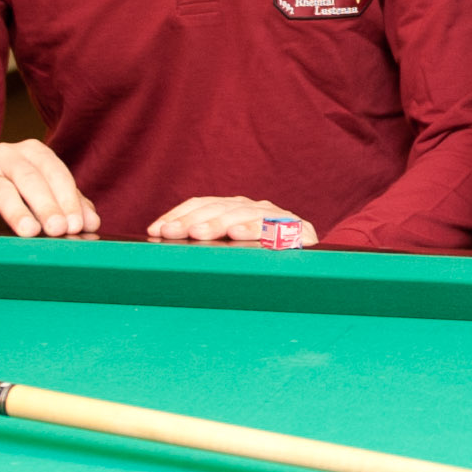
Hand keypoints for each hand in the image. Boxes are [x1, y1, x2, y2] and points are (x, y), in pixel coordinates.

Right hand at [0, 140, 96, 239]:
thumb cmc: (16, 197)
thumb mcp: (44, 198)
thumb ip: (69, 206)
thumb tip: (92, 223)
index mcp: (34, 153)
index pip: (56, 173)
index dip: (68, 199)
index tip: (77, 225)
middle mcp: (8, 155)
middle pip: (31, 179)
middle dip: (47, 205)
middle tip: (58, 230)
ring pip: (2, 188)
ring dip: (17, 211)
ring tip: (29, 231)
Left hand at [153, 195, 316, 248]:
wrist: (315, 266)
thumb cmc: (265, 261)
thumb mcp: (232, 252)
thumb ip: (207, 246)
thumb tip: (165, 244)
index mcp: (235, 208)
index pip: (202, 204)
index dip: (178, 214)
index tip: (155, 230)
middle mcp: (253, 207)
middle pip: (217, 208)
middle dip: (190, 221)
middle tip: (169, 233)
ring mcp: (274, 216)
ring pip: (241, 214)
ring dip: (216, 224)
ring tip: (196, 234)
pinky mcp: (295, 229)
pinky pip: (272, 228)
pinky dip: (253, 230)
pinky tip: (236, 235)